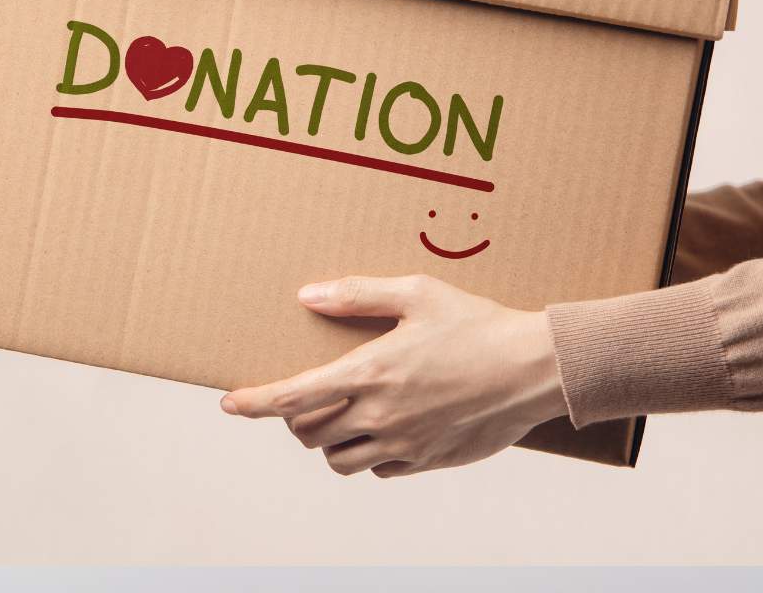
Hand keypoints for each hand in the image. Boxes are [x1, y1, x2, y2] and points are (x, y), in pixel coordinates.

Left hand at [220, 275, 567, 476]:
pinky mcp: (426, 460)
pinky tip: (381, 425)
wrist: (533, 369)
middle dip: (293, 416)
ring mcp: (403, 443)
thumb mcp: (415, 293)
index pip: (291, 397)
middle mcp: (380, 415)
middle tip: (302, 393)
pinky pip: (377, 469)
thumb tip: (307, 295)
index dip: (253, 403)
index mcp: (370, 372)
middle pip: (307, 432)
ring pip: (337, 460)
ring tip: (339, 412)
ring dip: (326, 439)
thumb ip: (356, 294)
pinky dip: (366, 452)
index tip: (229, 403)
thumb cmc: (476, 324)